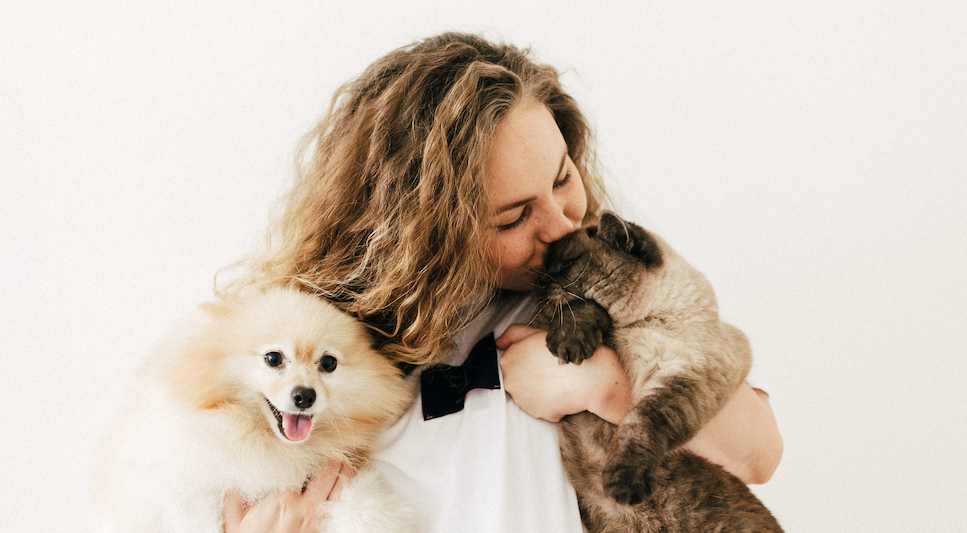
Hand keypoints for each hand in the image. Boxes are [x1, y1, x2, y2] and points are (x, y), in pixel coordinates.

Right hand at [223, 459, 353, 532]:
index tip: (307, 446)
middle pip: (331, 470)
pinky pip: (343, 503)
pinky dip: (346, 490)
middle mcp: (306, 506)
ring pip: (344, 484)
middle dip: (332, 457)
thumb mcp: (235, 518)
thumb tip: (235, 475)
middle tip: (331, 450)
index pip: (304, 463)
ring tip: (341, 463)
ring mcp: (319, 518)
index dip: (307, 451)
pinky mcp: (325, 528)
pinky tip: (343, 484)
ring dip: (344, 471)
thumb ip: (235, 493)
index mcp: (284, 498)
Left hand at [496, 325, 631, 423]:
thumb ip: (513, 334)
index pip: (510, 363)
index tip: (540, 360)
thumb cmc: (565, 351)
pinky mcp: (535, 413)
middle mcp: (510, 381)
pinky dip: (548, 403)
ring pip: (527, 395)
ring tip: (557, 381)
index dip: (526, 361)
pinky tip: (560, 393)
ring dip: (539, 391)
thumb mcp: (536, 333)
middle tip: (550, 371)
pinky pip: (539, 408)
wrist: (590, 377)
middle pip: (517, 380)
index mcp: (508, 360)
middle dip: (530, 377)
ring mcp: (522, 399)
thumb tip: (497, 342)